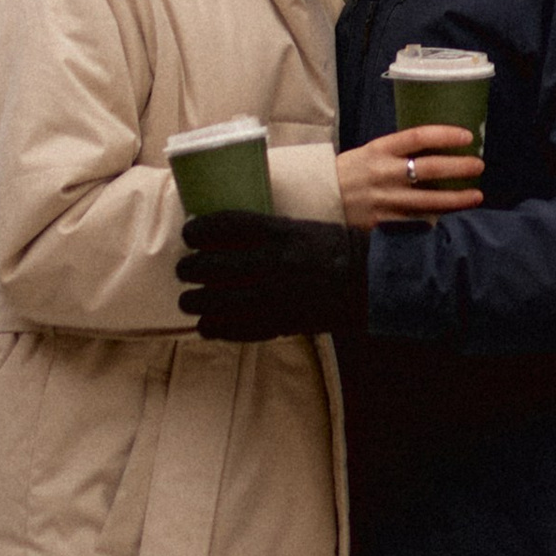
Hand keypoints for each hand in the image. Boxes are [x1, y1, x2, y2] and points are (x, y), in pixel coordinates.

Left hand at [177, 212, 368, 342]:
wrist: (371, 282)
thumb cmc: (336, 249)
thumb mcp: (300, 228)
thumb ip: (264, 231)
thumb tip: (221, 236)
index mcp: (281, 232)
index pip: (225, 225)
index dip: (199, 230)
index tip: (190, 234)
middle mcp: (274, 262)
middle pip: (212, 266)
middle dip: (189, 269)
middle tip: (184, 270)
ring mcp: (275, 296)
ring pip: (216, 302)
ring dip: (195, 302)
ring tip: (189, 301)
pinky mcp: (279, 323)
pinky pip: (235, 329)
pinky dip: (214, 328)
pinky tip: (207, 325)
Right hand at [336, 124, 483, 229]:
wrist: (321, 197)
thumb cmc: (354, 170)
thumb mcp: (373, 151)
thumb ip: (401, 150)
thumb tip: (441, 146)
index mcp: (380, 149)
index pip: (418, 137)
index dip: (445, 135)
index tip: (467, 137)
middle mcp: (383, 173)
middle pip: (428, 169)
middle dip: (458, 167)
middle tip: (479, 165)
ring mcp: (385, 199)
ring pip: (428, 200)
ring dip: (456, 199)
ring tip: (477, 195)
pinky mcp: (384, 221)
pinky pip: (416, 220)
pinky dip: (436, 218)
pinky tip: (453, 216)